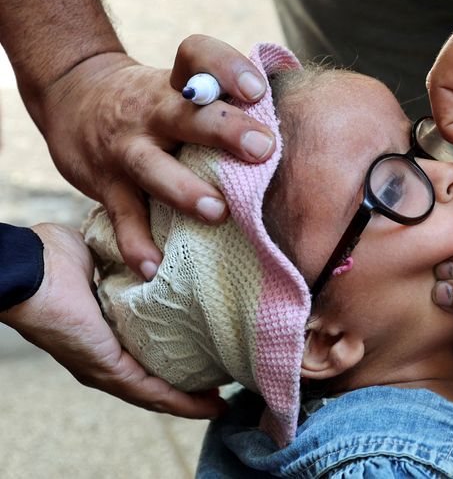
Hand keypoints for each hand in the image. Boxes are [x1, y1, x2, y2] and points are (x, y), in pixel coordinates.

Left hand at [0, 223, 225, 417]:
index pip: (145, 356)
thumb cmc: (53, 258)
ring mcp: (104, 368)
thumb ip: (128, 259)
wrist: (32, 269)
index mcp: (103, 333)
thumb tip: (154, 248)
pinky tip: (208, 403)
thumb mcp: (104, 259)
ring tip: (220, 402)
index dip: (175, 360)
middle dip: (189, 389)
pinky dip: (181, 401)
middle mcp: (103, 358)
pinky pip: (151, 393)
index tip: (205, 359)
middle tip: (221, 387)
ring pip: (156, 395)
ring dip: (190, 402)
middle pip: (154, 383)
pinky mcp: (107, 370)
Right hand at [35, 35, 272, 278]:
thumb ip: (228, 99)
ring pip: (152, 167)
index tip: (256, 89)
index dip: (226, 66)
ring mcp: (126, 148)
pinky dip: (136, 244)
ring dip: (185, 190)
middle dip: (224, 130)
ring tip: (217, 212)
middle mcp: (151, 111)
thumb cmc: (156, 103)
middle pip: (187, 113)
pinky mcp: (106, 185)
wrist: (75, 98)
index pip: (197, 56)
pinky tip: (155, 266)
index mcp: (176, 84)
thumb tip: (304, 116)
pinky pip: (123, 217)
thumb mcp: (182, 87)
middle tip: (262, 148)